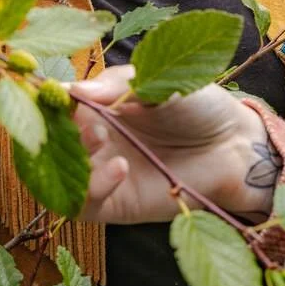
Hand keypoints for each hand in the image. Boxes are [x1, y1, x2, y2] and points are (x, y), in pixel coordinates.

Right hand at [71, 67, 275, 223]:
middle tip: (87, 118)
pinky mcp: (115, 204)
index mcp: (98, 105)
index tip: (59, 93)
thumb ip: (118, 85)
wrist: (235, 146)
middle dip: (58, 128)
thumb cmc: (198, 106)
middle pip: (49, 139)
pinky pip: (85, 203)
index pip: (57, 102)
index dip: (51, 98)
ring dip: (72, 156)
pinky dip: (94, 186)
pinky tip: (119, 167)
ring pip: (59, 174)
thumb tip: (75, 90)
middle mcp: (93, 138)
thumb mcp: (159, 81)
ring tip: (102, 138)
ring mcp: (100, 171)